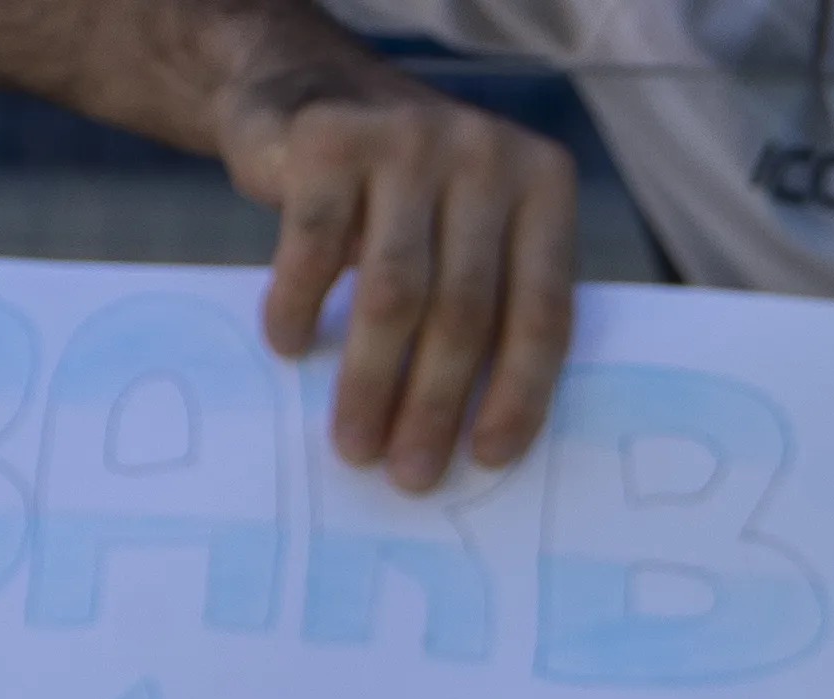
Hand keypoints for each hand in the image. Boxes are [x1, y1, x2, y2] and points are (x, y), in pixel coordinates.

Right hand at [219, 63, 577, 492]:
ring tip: (353, 444)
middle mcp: (485, 154)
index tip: (487, 460)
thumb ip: (491, 300)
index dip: (518, 394)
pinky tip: (291, 348)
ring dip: (370, 382)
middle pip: (464, 309)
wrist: (311, 88)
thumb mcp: (471, 229)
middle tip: (409, 475)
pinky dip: (300, 307)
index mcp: (542, 186)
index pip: (541, 310)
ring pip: (394, 291)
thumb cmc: (405, 196)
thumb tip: (477, 439)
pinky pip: (315, 247)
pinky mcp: (331, 139)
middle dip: (434, 405)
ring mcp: (409, 140)